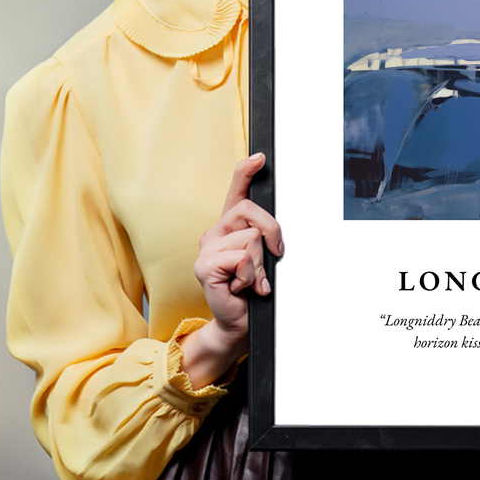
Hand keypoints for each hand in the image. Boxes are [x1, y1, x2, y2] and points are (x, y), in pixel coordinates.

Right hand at [179, 153, 283, 387]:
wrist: (239, 322)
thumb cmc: (253, 289)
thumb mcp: (264, 258)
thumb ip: (265, 238)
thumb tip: (275, 230)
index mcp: (230, 227)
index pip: (237, 191)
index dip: (246, 171)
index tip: (260, 157)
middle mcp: (215, 232)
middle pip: (251, 211)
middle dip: (272, 233)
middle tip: (272, 257)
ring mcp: (207, 248)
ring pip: (250, 238)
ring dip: (260, 264)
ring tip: (251, 280)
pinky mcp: (204, 266)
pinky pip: (241, 258)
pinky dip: (250, 276)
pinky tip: (241, 287)